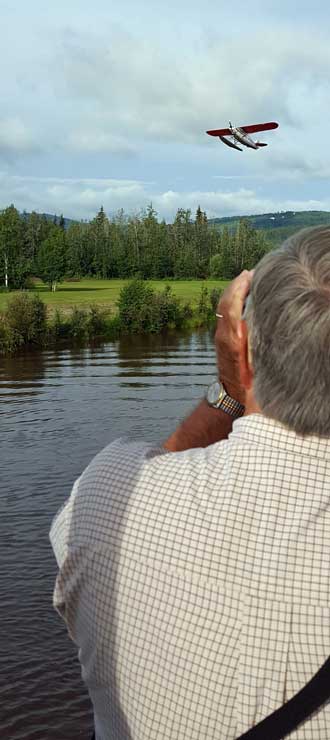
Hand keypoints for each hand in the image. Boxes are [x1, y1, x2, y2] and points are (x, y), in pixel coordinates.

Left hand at [215, 270, 252, 404]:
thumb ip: (253, 345)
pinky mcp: (221, 336)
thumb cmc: (245, 384)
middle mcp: (223, 335)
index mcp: (232, 340)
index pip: (232, 309)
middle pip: (225, 303)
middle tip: (249, 272)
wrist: (228, 393)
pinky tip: (241, 293)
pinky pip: (224, 312)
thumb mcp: (253, 365)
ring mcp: (220, 335)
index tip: (249, 277)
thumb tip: (255, 323)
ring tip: (246, 277)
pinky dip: (231, 299)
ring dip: (232, 289)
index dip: (239, 291)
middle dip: (235, 285)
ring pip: (222, 306)